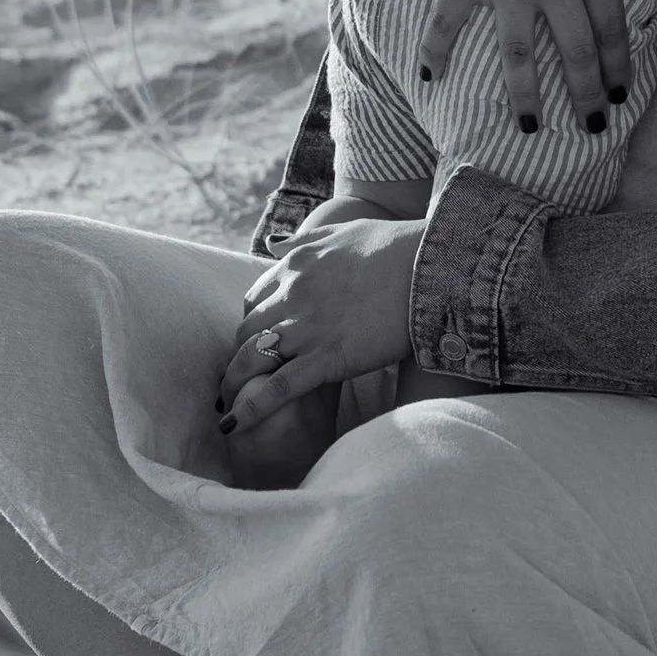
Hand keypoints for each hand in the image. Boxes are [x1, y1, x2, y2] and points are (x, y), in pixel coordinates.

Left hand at [220, 216, 423, 439]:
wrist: (430, 266)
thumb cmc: (396, 246)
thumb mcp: (342, 231)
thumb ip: (303, 240)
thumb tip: (272, 242)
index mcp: (296, 265)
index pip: (255, 300)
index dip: (252, 324)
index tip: (256, 342)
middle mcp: (293, 294)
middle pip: (247, 332)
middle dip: (239, 357)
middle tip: (240, 378)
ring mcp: (307, 328)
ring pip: (251, 359)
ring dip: (234, 384)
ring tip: (226, 405)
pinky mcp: (327, 357)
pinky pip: (278, 387)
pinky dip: (252, 408)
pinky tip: (234, 424)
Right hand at [417, 0, 656, 127]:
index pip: (611, 30)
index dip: (618, 68)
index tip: (620, 97)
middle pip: (574, 52)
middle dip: (585, 96)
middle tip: (590, 127)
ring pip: (518, 54)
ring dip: (524, 95)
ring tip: (530, 128)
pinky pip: (447, 20)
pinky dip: (435, 50)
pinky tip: (430, 79)